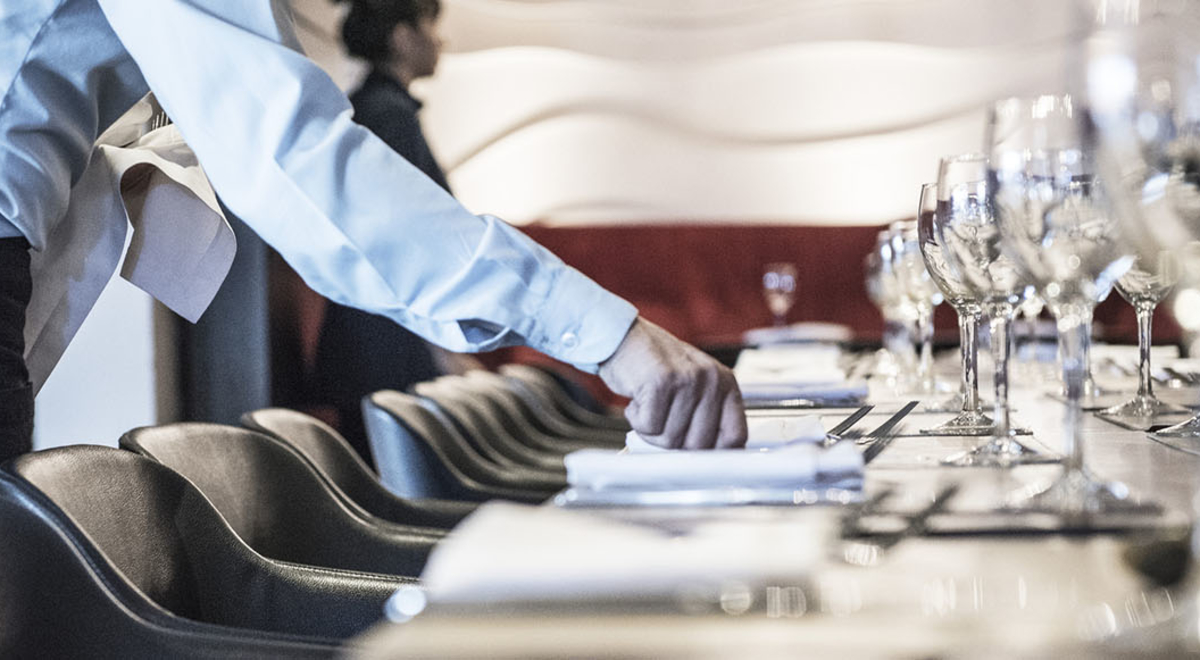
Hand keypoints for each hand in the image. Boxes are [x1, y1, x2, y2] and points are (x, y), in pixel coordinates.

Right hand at [598, 318, 745, 448]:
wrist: (622, 337)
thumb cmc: (654, 365)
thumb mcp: (692, 385)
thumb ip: (705, 416)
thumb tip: (706, 459)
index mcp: (724, 383)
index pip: (735, 436)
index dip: (715, 453)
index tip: (696, 456)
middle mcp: (711, 380)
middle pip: (699, 445)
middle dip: (674, 442)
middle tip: (661, 423)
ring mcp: (687, 380)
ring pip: (671, 439)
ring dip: (651, 430)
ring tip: (648, 405)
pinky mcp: (660, 382)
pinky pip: (649, 426)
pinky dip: (637, 420)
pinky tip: (638, 400)